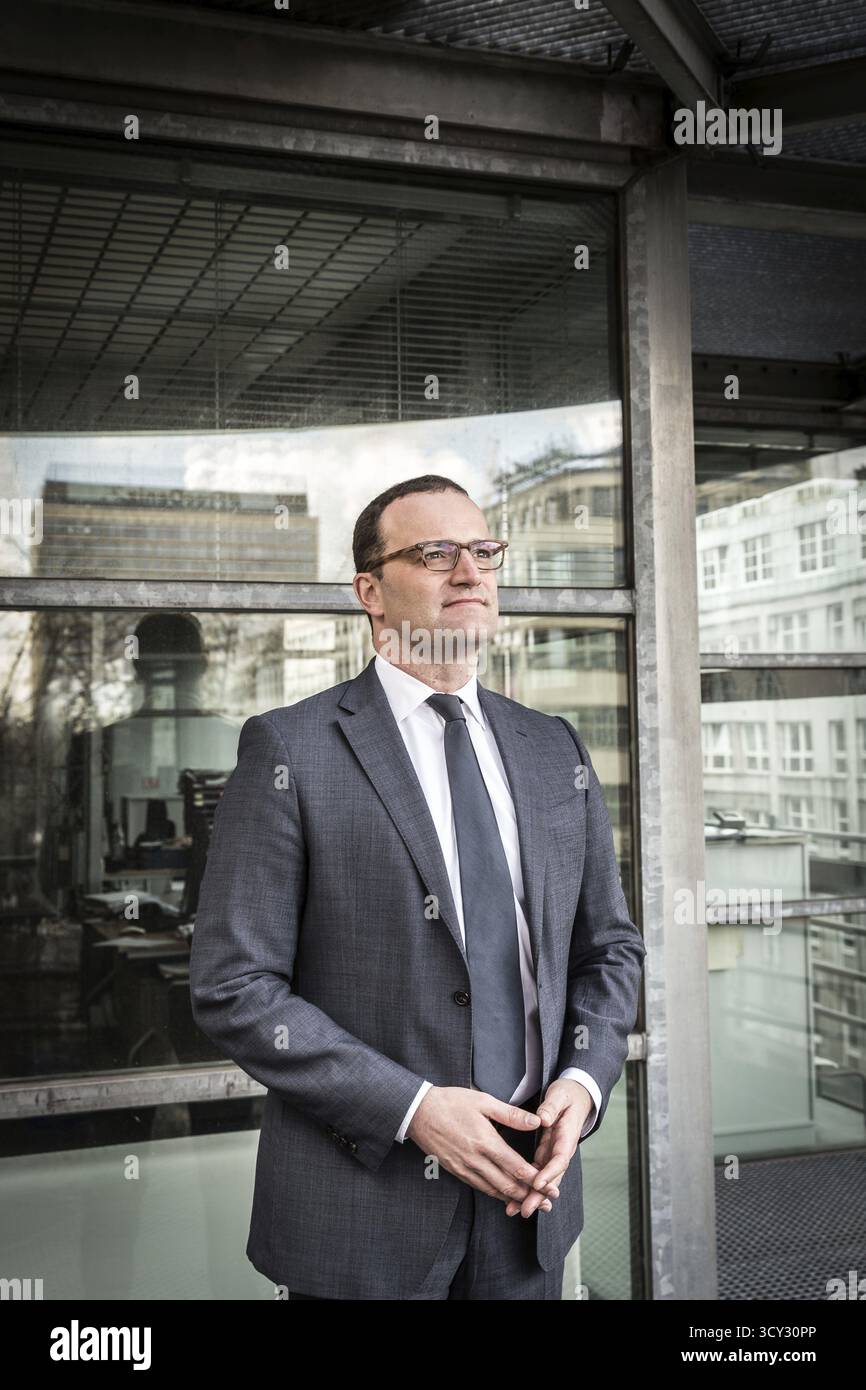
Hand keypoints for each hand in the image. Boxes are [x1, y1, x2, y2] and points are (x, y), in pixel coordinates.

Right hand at [406, 1086, 556, 1213]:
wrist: (418, 1112)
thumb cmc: (451, 1102)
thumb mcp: (483, 1101)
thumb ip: (511, 1114)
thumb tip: (536, 1121)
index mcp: (485, 1141)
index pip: (515, 1167)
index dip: (535, 1180)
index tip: (551, 1187)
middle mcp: (475, 1159)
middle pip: (507, 1185)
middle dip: (530, 1196)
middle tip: (548, 1203)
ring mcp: (464, 1168)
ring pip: (493, 1190)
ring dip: (514, 1199)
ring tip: (532, 1205)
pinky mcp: (456, 1171)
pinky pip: (480, 1187)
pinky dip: (496, 1194)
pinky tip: (506, 1196)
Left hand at [504, 1078, 591, 1217]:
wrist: (575, 1098)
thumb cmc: (567, 1096)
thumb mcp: (560, 1096)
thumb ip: (551, 1107)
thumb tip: (543, 1119)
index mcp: (567, 1137)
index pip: (560, 1159)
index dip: (549, 1173)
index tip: (537, 1183)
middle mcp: (561, 1151)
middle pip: (552, 1178)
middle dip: (538, 1195)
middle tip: (525, 1209)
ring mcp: (553, 1155)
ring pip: (543, 1180)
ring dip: (531, 1196)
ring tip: (514, 1210)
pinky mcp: (545, 1156)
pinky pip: (536, 1174)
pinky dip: (527, 1187)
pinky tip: (514, 1199)